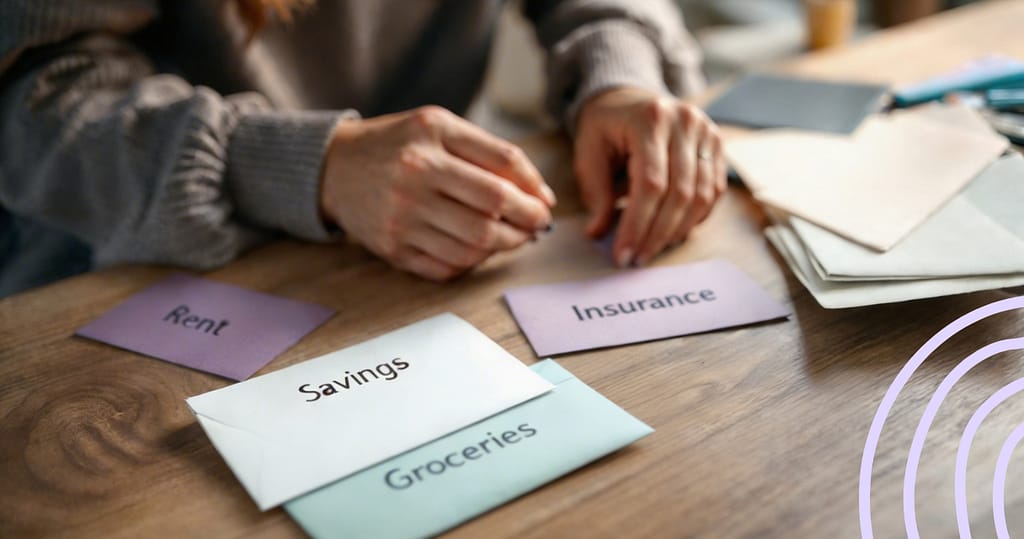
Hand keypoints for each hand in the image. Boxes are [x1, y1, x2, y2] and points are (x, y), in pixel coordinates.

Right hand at [320, 106, 555, 280]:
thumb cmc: (398, 145)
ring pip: (474, 245)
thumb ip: (489, 152)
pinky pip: (448, 267)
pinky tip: (478, 250)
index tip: (544, 203)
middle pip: (492, 211)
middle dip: (526, 223)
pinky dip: (473, 263)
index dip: (533, 190)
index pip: (501, 168)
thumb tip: (540, 194)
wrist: (332, 169)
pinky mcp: (393, 249)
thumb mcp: (438, 127)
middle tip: (536, 226)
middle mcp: (414, 176)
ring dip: (504, 246)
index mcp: (431, 137)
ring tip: (511, 238)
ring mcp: (401, 217)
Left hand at [575, 87, 725, 266]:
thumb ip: (596, 193)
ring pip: (702, 196)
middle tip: (637, 260)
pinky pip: (714, 190)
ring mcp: (707, 132)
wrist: (627, 98)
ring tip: (653, 249)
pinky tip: (673, 232)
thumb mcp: (589, 153)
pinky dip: (695, 217)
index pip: (651, 184)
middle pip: (680, 193)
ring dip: (677, 230)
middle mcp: (685, 122)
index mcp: (650, 119)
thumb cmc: (605, 127)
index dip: (638, 225)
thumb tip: (599, 233)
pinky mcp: (717, 145)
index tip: (623, 254)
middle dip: (657, 234)